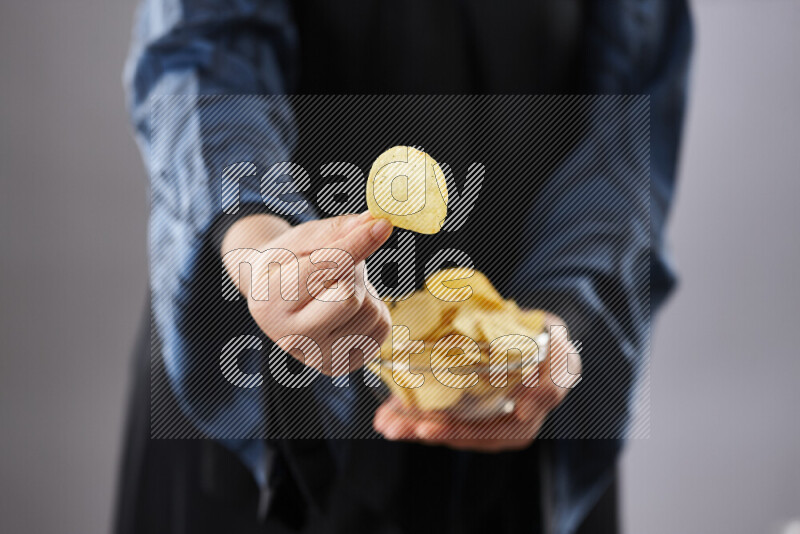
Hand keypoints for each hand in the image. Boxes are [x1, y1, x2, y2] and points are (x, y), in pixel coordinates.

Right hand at [222, 212, 392, 375]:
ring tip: (339, 285)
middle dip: (353, 272)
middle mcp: (291, 338)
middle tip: (341, 264)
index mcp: (269, 302)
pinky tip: (349, 307)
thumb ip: (336, 230)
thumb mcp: (300, 239)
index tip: (380, 225)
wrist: (274, 297)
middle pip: (349, 298)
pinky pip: (381, 330)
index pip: (327, 270)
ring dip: (364, 290)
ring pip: (371, 313)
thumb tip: (375, 222)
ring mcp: (317, 358)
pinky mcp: (342, 364)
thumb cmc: (286, 262)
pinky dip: (374, 310)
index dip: (356, 243)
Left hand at [373, 315, 580, 451]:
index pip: (483, 434)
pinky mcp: (463, 401)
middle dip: (421, 430)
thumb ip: (552, 385)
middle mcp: (496, 425)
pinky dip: (412, 411)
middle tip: (392, 426)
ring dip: (410, 424)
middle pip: (456, 434)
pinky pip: (438, 411)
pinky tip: (388, 411)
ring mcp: (478, 415)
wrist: (539, 330)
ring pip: (443, 425)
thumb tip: (525, 412)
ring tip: (383, 422)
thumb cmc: (552, 346)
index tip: (425, 427)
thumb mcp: (562, 360)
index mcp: (519, 424)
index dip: (453, 432)